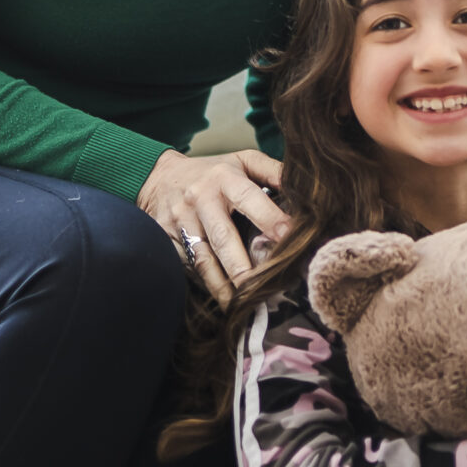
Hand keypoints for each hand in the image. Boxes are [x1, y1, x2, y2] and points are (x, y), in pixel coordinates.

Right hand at [137, 150, 289, 307]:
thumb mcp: (243, 160)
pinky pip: (186, 265)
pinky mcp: (165, 239)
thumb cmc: (213, 172)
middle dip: (242, 266)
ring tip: (239, 305)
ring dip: (221, 285)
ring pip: (202, 258)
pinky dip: (202, 284)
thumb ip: (274, 171)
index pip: (250, 198)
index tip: (289, 239)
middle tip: (260, 289)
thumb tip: (307, 189)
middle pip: (223, 237)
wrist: (159, 176)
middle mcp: (201, 200)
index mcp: (225, 178)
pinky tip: (218, 300)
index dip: (270, 218)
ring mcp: (180, 221)